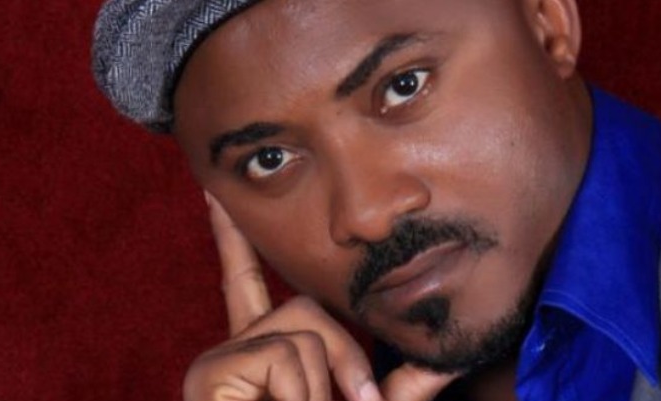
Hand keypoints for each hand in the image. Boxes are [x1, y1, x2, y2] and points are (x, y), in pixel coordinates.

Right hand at [183, 192, 458, 400]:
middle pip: (306, 308)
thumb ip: (404, 384)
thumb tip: (449, 359)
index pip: (249, 282)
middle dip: (344, 358)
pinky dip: (300, 395)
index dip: (233, 239)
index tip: (212, 193)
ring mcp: (220, 360)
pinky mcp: (211, 373)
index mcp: (266, 351)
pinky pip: (284, 356)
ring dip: (324, 388)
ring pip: (303, 332)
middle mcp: (238, 348)